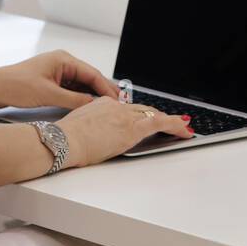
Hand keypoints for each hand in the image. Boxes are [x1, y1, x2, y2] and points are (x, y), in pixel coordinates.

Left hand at [0, 51, 119, 110]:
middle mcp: (62, 63)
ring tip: (106, 108)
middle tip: (118, 105)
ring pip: (80, 85)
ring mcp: (56, 72)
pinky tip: (87, 107)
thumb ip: (74, 100)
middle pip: (88, 78)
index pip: (92, 74)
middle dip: (102, 91)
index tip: (117, 101)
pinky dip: (80, 98)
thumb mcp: (49, 95)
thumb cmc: (16, 85)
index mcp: (63, 59)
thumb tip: (94, 105)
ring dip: (92, 95)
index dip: (106, 88)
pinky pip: (71, 89)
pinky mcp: (50, 82)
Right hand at [56, 96, 193, 167]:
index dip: (141, 114)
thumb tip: (96, 134)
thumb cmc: (64, 139)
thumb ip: (93, 126)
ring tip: (183, 127)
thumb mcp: (79, 127)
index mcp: (102, 104)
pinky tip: (184, 130)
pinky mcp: (132, 129)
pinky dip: (175, 125)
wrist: (62, 141)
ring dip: (171, 121)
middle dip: (159, 116)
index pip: (128, 108)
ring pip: (155, 115)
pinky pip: (160, 123)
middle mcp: (116, 106)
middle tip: (172, 121)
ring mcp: (125, 117)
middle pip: (144, 109)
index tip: (147, 117)